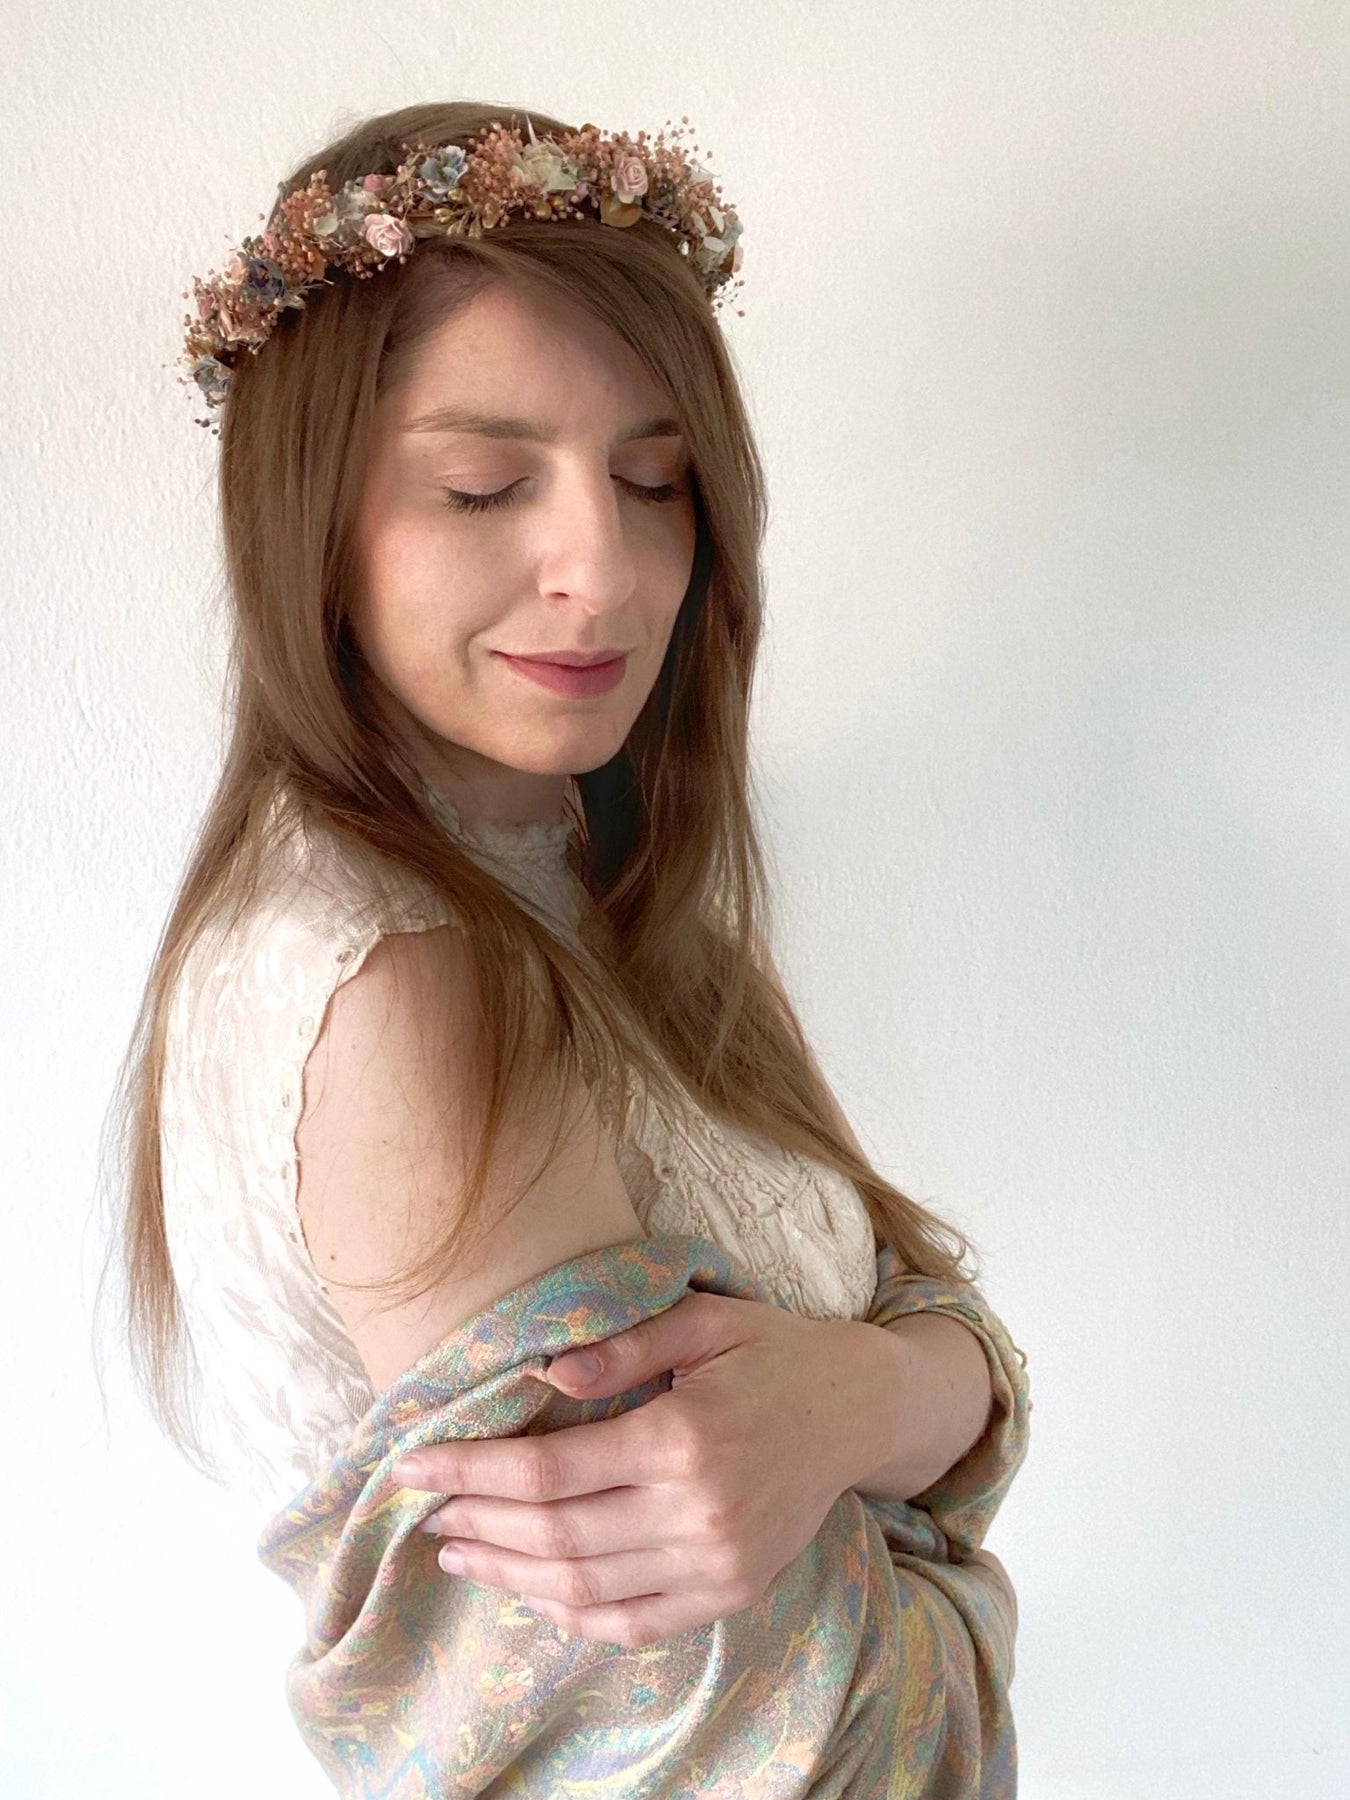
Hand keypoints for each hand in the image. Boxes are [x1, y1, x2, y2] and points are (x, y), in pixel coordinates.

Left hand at [392, 1289, 872, 1648]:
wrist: (860, 1409)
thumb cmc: (773, 1351)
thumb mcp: (701, 1320)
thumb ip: (620, 1347)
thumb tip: (541, 1372)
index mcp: (681, 1438)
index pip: (547, 1469)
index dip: (471, 1471)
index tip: (414, 1466)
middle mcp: (697, 1511)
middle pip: (555, 1534)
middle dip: (478, 1524)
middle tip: (426, 1514)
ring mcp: (717, 1562)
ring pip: (586, 1586)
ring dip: (511, 1575)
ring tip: (460, 1553)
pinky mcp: (732, 1591)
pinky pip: (636, 1622)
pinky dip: (576, 1616)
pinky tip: (533, 1593)